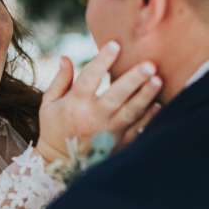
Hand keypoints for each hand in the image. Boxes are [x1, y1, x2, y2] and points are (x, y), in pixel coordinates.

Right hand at [36, 42, 162, 163]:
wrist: (61, 164)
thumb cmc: (54, 129)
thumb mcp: (49, 104)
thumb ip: (60, 80)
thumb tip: (65, 57)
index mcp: (76, 104)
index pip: (90, 77)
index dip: (102, 60)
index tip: (115, 44)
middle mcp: (94, 117)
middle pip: (117, 95)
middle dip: (134, 79)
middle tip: (149, 64)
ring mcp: (109, 131)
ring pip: (131, 112)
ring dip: (145, 96)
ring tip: (158, 80)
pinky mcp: (119, 144)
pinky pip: (137, 129)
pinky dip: (148, 118)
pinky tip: (158, 105)